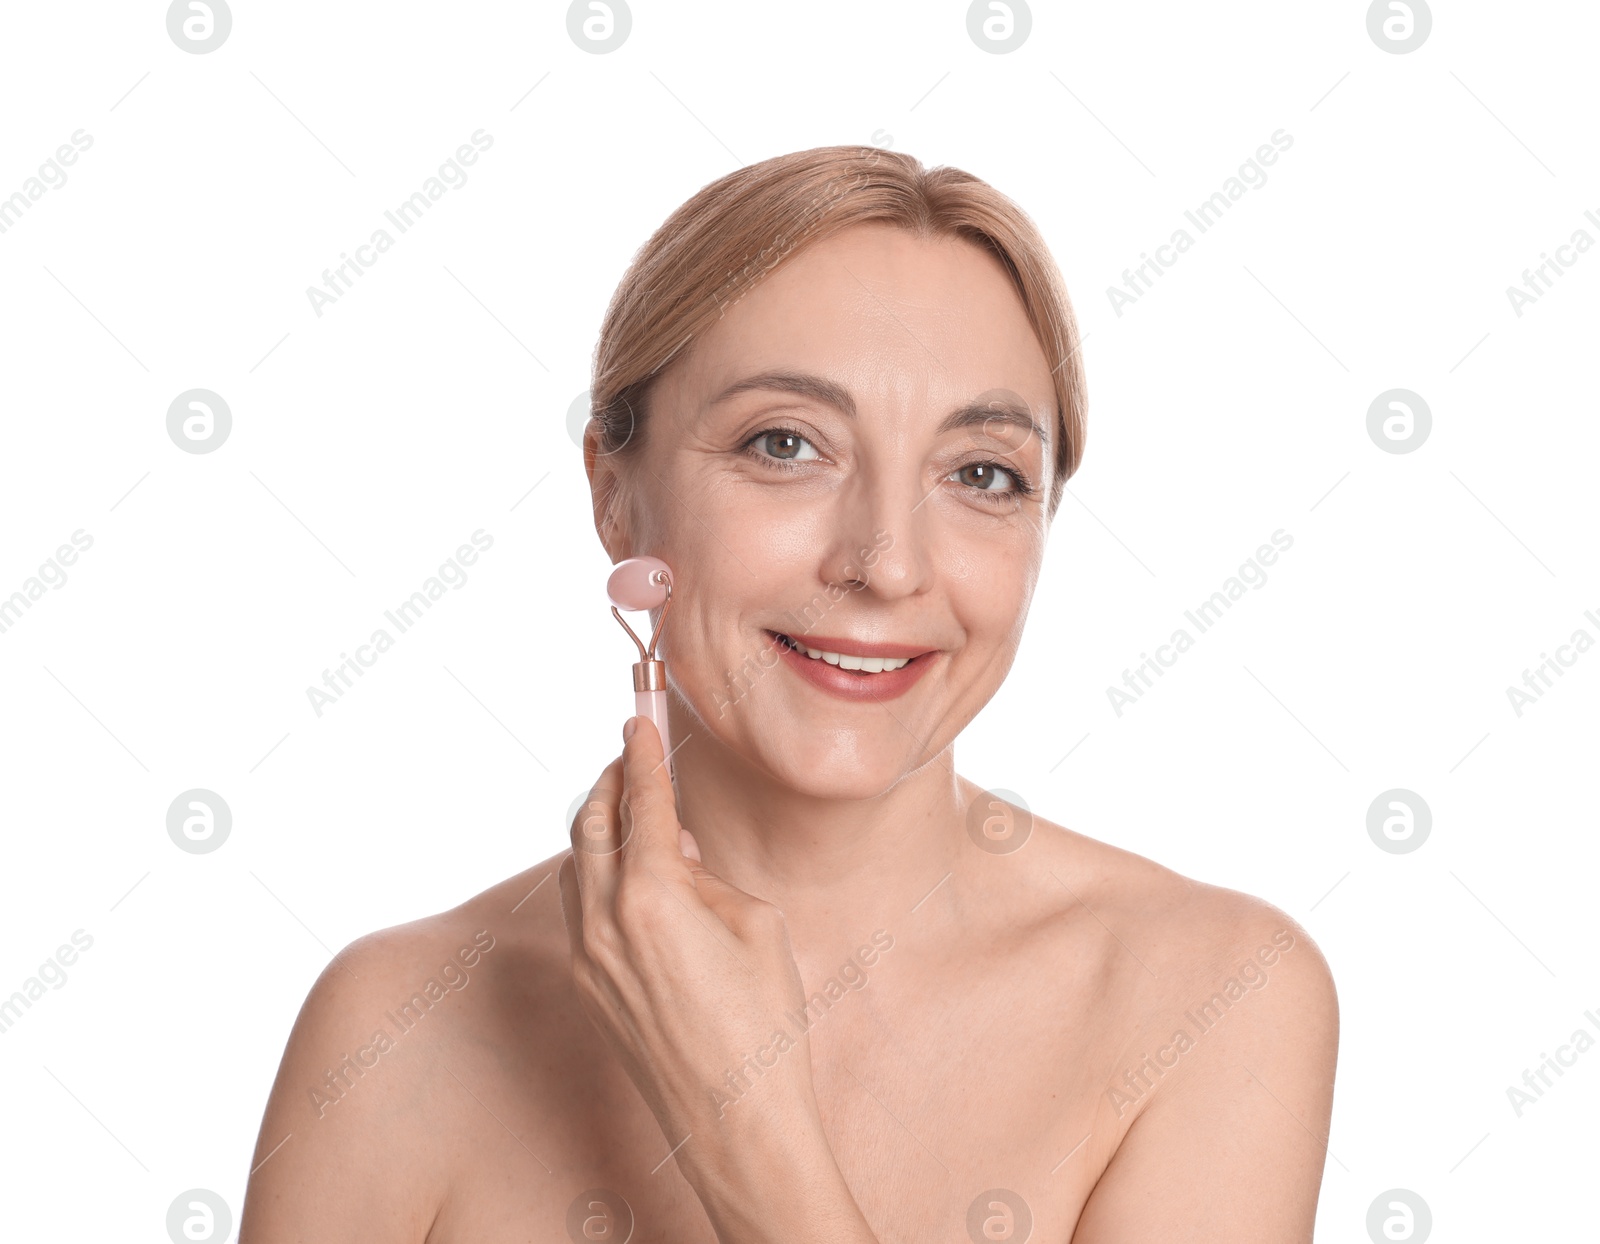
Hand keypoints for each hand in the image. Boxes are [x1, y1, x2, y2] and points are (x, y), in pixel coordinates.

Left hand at [557, 716, 818, 1163]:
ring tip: (632, 813)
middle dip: (609, 782)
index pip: (641, 803)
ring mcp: (588, 959)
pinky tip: (631, 879)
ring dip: (598, 829)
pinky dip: (596, 877)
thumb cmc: (763, 1023)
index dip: (642, 756)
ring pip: (576, 867)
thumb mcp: (756, 925)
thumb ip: (707, 876)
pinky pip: (579, 911)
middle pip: (590, 824)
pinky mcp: (588, 989)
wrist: (736, 1120)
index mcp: (652, 896)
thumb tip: (675, 853)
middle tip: (629, 755)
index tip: (638, 723)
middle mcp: (605, 923)